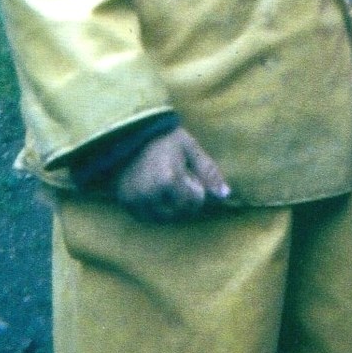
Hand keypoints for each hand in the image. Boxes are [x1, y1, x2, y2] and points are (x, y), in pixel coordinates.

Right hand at [113, 127, 230, 221]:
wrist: (129, 135)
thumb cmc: (164, 139)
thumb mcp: (190, 148)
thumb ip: (208, 171)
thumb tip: (225, 195)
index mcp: (169, 179)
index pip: (195, 202)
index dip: (197, 189)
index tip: (191, 175)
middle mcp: (151, 194)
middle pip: (180, 212)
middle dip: (185, 200)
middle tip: (179, 180)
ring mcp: (136, 201)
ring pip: (164, 218)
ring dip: (170, 207)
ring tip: (167, 186)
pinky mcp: (126, 203)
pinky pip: (147, 217)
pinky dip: (155, 209)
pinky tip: (155, 192)